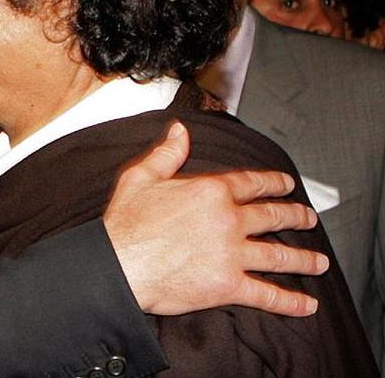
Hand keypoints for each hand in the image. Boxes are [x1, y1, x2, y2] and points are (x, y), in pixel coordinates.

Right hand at [104, 121, 327, 317]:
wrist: (118, 264)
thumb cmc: (125, 223)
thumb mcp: (141, 177)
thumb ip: (166, 153)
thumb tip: (179, 131)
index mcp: (210, 191)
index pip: (252, 183)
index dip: (273, 183)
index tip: (286, 184)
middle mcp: (228, 220)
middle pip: (273, 216)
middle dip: (296, 216)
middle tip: (309, 218)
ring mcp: (232, 254)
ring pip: (279, 255)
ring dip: (304, 259)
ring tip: (318, 262)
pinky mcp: (229, 285)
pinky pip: (267, 294)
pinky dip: (290, 302)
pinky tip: (306, 305)